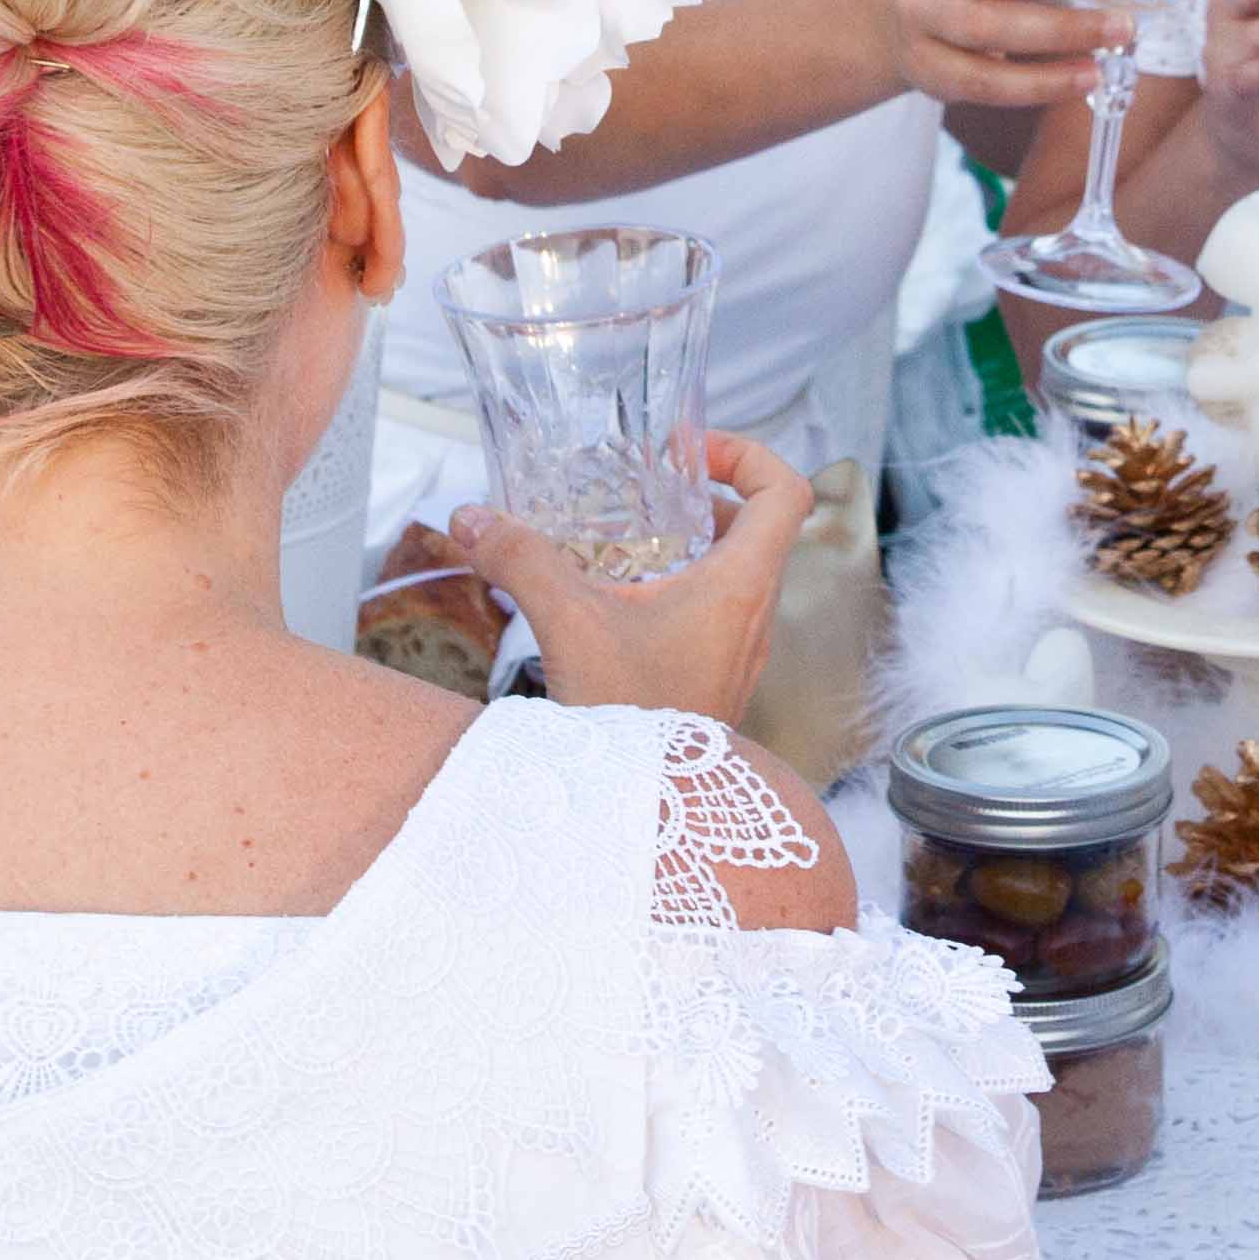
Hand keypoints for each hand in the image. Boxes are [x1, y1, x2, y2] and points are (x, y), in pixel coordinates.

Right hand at [454, 433, 814, 724]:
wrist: (645, 806)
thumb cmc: (629, 715)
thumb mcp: (570, 623)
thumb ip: (521, 561)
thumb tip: (473, 518)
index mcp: (741, 586)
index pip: (786, 493)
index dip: (748, 454)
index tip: (689, 452)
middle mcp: (754, 614)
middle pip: (757, 527)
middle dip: (704, 497)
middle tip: (649, 489)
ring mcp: (740, 649)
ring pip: (734, 572)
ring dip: (689, 545)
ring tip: (627, 538)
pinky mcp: (716, 677)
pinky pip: (713, 612)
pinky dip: (676, 589)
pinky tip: (616, 599)